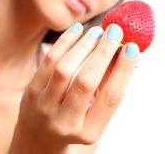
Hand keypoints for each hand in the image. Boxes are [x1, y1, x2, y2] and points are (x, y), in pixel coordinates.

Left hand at [9, 23, 138, 153]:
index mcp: (89, 131)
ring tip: (98, 31)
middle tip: (115, 31)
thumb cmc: (77, 117)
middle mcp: (65, 122)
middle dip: (103, 53)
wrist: (39, 134)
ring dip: (84, 45)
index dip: (123, 71)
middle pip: (86, 82)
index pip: (110, 98)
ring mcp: (45, 107)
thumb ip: (109, 82)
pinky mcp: (31, 92)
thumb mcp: (96, 110)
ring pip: (65, 69)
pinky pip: (49, 61)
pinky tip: (78, 30)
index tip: (132, 48)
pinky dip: (65, 42)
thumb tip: (124, 49)